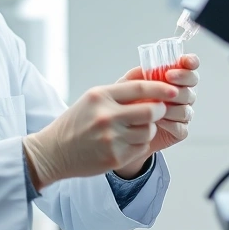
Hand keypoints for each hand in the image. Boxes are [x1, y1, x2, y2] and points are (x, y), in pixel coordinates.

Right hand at [22, 81, 177, 189]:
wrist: (54, 151)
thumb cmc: (77, 122)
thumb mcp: (93, 97)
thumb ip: (121, 88)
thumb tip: (148, 72)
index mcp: (101, 96)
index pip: (140, 87)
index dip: (162, 87)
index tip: (174, 89)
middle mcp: (106, 116)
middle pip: (150, 109)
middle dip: (159, 109)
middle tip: (158, 110)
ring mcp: (111, 138)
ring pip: (148, 130)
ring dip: (148, 128)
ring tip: (136, 128)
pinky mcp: (115, 157)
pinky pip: (141, 147)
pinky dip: (140, 144)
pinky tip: (127, 141)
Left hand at [115, 54, 199, 169]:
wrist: (122, 129)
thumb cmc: (127, 103)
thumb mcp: (128, 84)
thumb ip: (139, 74)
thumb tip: (150, 67)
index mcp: (174, 79)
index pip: (190, 66)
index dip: (191, 62)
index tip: (184, 61)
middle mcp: (181, 94)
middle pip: (192, 84)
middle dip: (182, 78)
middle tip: (168, 76)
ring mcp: (182, 112)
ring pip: (187, 107)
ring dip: (172, 105)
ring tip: (155, 105)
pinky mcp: (179, 131)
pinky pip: (181, 127)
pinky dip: (170, 124)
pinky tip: (157, 121)